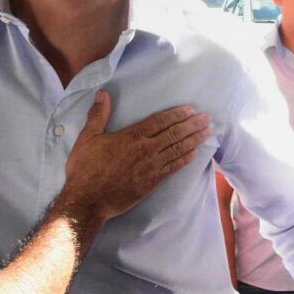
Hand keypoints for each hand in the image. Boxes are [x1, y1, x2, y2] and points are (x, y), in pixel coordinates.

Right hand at [58, 92, 211, 233]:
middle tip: (207, 118)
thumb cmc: (85, 169)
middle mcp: (146, 149)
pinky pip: (174, 167)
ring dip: (194, 139)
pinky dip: (186, 159)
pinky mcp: (152, 181)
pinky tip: (195, 153)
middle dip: (193, 124)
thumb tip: (102, 94)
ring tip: (207, 132)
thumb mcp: (87, 138)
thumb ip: (98, 115)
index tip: (191, 109)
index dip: (177, 113)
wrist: (88, 200)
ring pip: (178, 149)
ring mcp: (151, 166)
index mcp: (132, 136)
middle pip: (175, 133)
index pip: (160, 121)